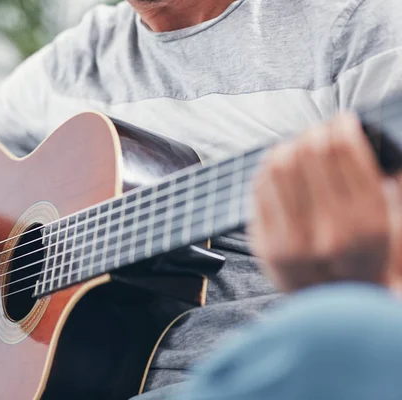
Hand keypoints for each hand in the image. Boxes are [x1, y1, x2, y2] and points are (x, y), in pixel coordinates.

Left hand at [249, 113, 394, 291]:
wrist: (339, 306)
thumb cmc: (369, 258)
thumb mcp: (395, 224)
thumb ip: (395, 182)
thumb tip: (385, 144)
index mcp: (369, 225)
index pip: (343, 151)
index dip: (340, 126)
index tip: (342, 121)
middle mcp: (329, 234)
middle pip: (309, 152)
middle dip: (315, 132)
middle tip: (320, 132)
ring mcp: (292, 241)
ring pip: (279, 164)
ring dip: (290, 146)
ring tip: (299, 147)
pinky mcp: (266, 245)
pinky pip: (259, 187)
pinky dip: (269, 168)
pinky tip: (281, 168)